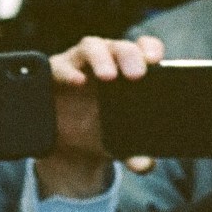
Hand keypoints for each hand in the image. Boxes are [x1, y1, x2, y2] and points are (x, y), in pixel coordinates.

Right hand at [36, 33, 163, 198]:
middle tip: (137, 74)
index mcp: (127, 70)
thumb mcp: (118, 144)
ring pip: (91, 46)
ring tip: (108, 76)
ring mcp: (79, 64)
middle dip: (129, 55)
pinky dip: (68, 71)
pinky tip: (77, 82)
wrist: (65, 146)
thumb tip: (146, 165)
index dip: (149, 49)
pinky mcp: (55, 73)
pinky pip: (59, 65)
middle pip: (119, 46)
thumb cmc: (99, 131)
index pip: (142, 48)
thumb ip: (134, 153)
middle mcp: (105, 61)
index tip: (155, 61)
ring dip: (101, 58)